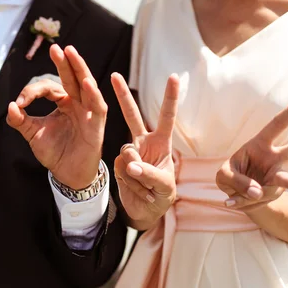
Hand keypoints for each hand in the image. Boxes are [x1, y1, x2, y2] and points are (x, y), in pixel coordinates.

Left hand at [7, 45, 106, 189]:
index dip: (33, 91)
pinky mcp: (97, 124)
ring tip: (71, 54)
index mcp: (64, 102)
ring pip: (86, 85)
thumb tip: (10, 106)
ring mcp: (89, 112)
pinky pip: (97, 106)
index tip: (20, 103)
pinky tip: (85, 82)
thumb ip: (20, 120)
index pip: (49, 87)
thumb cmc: (55, 152)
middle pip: (72, 77)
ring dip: (79, 69)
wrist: (67, 174)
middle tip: (56, 47)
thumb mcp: (33, 134)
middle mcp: (77, 103)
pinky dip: (93, 93)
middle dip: (65, 62)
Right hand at [111, 73, 179, 229]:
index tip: (173, 76)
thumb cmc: (162, 196)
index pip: (166, 117)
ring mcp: (129, 153)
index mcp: (162, 143)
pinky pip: (121, 169)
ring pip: (126, 154)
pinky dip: (132, 183)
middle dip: (122, 95)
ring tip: (148, 189)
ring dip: (138, 175)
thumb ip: (149, 173)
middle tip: (114, 75)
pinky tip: (139, 191)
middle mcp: (144, 143)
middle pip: (132, 115)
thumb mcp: (164, 187)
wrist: (146, 211)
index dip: (169, 98)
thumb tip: (129, 163)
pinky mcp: (118, 164)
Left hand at [216, 97, 287, 209]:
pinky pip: (259, 198)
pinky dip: (241, 201)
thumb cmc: (231, 176)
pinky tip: (229, 202)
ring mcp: (275, 177)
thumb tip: (257, 192)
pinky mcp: (273, 194)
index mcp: (260, 144)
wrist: (234, 195)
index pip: (277, 125)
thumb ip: (236, 180)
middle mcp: (273, 159)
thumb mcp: (223, 175)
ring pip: (287, 180)